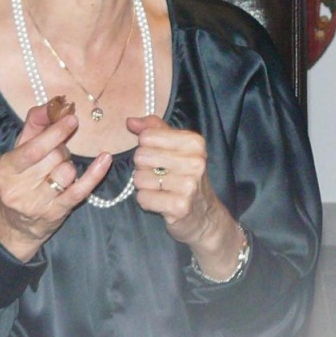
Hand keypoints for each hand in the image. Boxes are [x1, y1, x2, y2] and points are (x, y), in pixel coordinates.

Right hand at [0, 101, 110, 262]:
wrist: (17, 223)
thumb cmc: (21, 177)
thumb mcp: (20, 149)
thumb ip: (35, 123)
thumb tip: (54, 103)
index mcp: (3, 169)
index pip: (33, 149)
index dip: (54, 133)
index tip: (72, 119)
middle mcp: (16, 188)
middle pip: (53, 158)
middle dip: (61, 149)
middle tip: (59, 151)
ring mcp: (36, 204)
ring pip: (66, 172)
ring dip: (69, 166)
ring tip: (59, 170)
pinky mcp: (55, 213)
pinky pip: (80, 190)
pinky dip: (95, 173)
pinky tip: (105, 159)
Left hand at [128, 115, 243, 277]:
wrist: (205, 215)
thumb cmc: (186, 177)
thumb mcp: (177, 148)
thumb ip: (155, 130)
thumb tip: (131, 121)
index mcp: (195, 142)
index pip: (147, 136)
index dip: (146, 147)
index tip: (159, 157)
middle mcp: (195, 161)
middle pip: (141, 156)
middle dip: (143, 167)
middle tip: (159, 175)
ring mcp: (189, 185)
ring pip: (139, 178)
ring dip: (144, 185)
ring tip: (160, 189)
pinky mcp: (179, 206)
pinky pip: (143, 198)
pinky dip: (146, 201)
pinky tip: (160, 202)